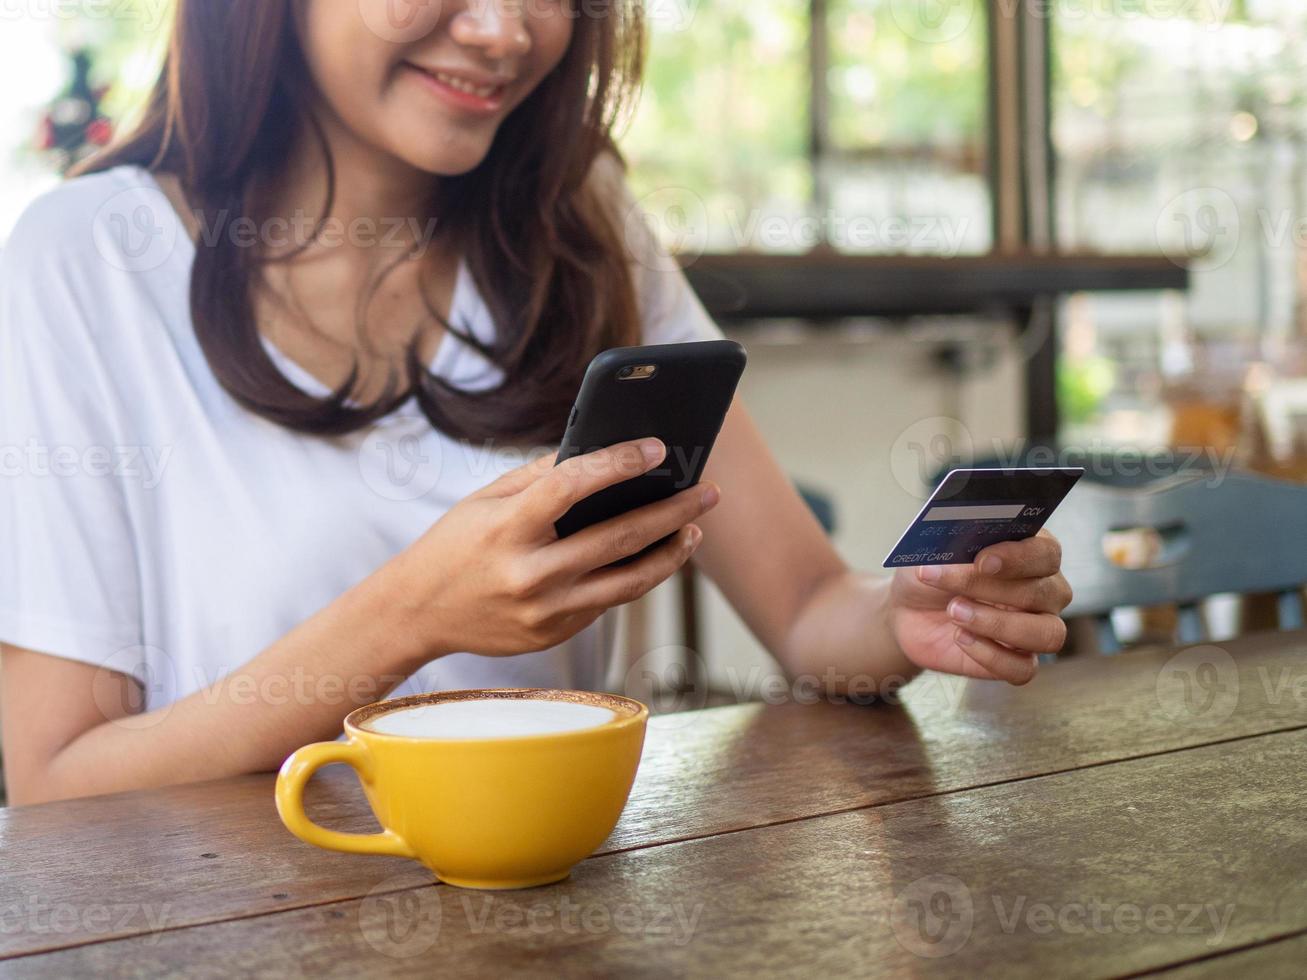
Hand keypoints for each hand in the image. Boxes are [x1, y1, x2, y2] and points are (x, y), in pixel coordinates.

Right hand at [385, 438, 719, 658]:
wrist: (416, 613)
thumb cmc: (454, 545)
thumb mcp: (486, 501)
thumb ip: (541, 478)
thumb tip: (602, 452)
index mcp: (506, 530)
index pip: (571, 487)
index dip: (618, 463)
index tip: (656, 447)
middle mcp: (528, 574)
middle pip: (618, 538)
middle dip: (671, 511)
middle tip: (707, 491)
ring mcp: (544, 611)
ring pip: (627, 580)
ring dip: (670, 553)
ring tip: (694, 529)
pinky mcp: (553, 634)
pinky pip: (606, 601)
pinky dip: (635, 575)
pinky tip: (656, 554)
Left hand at [886, 531, 1071, 684]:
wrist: (909, 610)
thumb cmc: (932, 571)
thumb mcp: (936, 552)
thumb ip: (957, 544)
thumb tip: (965, 543)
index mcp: (1032, 552)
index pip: (1046, 553)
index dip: (1018, 557)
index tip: (983, 561)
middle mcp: (1045, 591)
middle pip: (1043, 593)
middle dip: (993, 590)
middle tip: (954, 592)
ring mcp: (1036, 628)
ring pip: (1047, 634)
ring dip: (999, 625)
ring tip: (955, 612)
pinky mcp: (1019, 661)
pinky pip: (1023, 668)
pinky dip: (991, 656)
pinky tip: (960, 638)